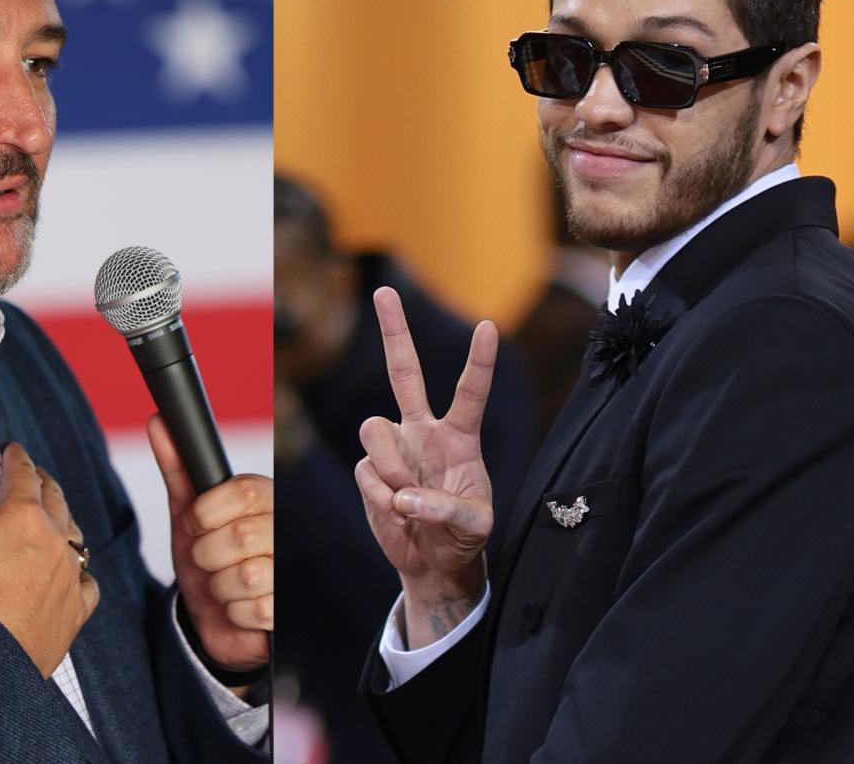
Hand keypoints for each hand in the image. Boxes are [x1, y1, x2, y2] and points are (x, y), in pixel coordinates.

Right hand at [0, 425, 98, 677]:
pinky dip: (80, 574)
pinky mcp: (76, 610)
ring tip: (55, 516)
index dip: (16, 458)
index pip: (23, 472)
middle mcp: (56, 539)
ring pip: (75, 536)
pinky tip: (76, 576)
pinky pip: (87, 584)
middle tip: (34, 475)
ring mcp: (70, 575)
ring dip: (64, 521)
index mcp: (25, 514)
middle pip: (55, 498)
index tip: (13, 450)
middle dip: (42, 482)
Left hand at [148, 415, 271, 673]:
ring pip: (246, 577)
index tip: (196, 523)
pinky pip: (255, 611)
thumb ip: (177, 466)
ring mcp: (289, 569)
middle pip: (240, 537)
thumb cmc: (204, 554)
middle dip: (206, 555)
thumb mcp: (187, 513)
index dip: (206, 513)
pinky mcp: (289, 608)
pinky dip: (233, 613)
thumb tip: (158, 421)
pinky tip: (237, 607)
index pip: (244, 492)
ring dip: (218, 587)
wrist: (212, 614)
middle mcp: (283, 529)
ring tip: (222, 584)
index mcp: (263, 498)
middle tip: (206, 559)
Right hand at [354, 286, 495, 648]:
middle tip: (384, 291)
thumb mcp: (475, 526)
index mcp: (460, 437)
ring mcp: (394, 449)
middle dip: (394, 332)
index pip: (470, 393)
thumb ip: (447, 509)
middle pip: (404, 373)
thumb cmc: (464, 536)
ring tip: (407, 498)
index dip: (478, 362)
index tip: (487, 327)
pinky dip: (381, 496)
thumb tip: (405, 497)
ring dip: (392, 465)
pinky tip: (397, 512)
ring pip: (376, 429)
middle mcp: (423, 432)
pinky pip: (367, 470)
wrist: (433, 562)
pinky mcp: (369, 471)